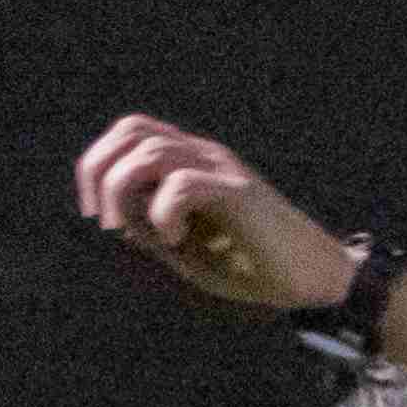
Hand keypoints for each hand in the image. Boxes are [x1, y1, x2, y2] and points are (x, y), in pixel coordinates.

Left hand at [73, 113, 342, 315]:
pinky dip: (164, 214)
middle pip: (132, 129)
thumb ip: (150, 229)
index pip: (130, 133)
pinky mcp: (239, 193)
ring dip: (126, 193)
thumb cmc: (250, 265)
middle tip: (104, 220)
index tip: (95, 213)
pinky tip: (177, 240)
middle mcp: (204, 155)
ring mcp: (223, 169)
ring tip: (137, 233)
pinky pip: (183, 184)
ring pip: (151, 151)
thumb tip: (116, 217)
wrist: (312, 277)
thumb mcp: (186, 249)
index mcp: (190, 162)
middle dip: (100, 171)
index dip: (98, 165)